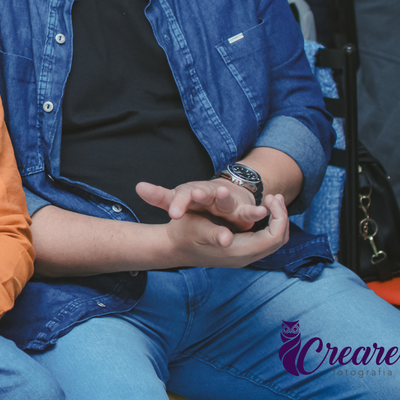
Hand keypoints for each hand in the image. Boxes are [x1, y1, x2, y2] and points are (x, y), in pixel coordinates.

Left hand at [137, 178, 265, 230]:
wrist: (223, 193)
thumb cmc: (197, 198)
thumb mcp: (177, 199)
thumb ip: (159, 196)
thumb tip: (137, 186)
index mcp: (189, 193)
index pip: (179, 195)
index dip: (176, 202)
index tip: (173, 213)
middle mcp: (207, 194)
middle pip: (202, 192)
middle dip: (199, 195)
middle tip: (196, 195)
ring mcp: (225, 200)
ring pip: (224, 199)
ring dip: (225, 197)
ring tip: (223, 195)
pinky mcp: (242, 209)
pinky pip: (248, 211)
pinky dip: (254, 211)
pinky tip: (261, 211)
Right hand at [159, 192, 290, 268]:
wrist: (172, 248)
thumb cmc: (183, 234)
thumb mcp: (196, 230)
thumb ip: (213, 233)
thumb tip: (226, 239)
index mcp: (238, 251)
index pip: (273, 238)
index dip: (279, 217)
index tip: (273, 197)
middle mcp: (244, 256)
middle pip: (277, 240)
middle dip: (281, 217)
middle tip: (276, 197)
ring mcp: (243, 256)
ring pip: (272, 241)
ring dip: (276, 221)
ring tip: (273, 201)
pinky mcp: (239, 252)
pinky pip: (263, 240)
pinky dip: (268, 226)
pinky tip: (262, 212)